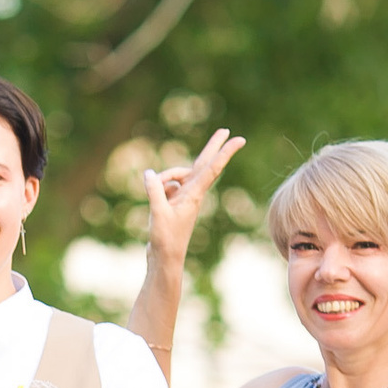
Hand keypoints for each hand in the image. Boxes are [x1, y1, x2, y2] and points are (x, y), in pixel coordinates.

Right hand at [141, 128, 246, 265]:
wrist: (165, 257)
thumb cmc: (166, 238)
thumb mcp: (158, 213)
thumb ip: (154, 190)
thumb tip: (149, 173)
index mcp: (194, 195)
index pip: (212, 169)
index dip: (224, 152)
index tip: (238, 139)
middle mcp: (192, 192)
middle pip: (203, 163)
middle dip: (212, 146)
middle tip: (225, 130)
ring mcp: (183, 196)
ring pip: (174, 175)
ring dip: (162, 179)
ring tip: (155, 200)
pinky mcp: (174, 200)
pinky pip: (163, 185)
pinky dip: (156, 189)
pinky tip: (155, 204)